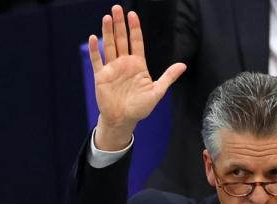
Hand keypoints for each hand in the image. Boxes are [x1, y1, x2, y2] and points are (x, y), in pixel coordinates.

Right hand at [89, 5, 184, 150]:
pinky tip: (93, 38)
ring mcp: (112, 69)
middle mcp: (124, 63)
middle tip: (116, 8)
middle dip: (119, 24)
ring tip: (107, 17)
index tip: (133, 15)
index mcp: (138, 65)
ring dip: (108, 32)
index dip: (134, 28)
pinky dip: (94, 50)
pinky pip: (97, 61)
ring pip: (109, 46)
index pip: (136, 42)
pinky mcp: (101, 77)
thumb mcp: (157, 92)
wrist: (123, 120)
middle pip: (121, 39)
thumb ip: (168, 77)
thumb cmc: (140, 108)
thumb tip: (182, 65)